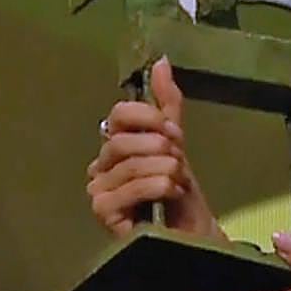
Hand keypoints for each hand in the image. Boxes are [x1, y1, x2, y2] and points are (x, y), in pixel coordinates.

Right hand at [86, 56, 221, 237]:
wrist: (192, 229)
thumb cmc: (179, 188)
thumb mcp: (176, 139)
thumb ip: (166, 102)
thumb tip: (161, 61)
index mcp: (114, 145)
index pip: (119, 115)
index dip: (149, 118)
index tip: (173, 131)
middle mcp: (100, 166)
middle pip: (124, 140)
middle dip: (161, 148)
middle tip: (178, 162)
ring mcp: (99, 191)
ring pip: (133, 164)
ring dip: (167, 170)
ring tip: (177, 182)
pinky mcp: (104, 214)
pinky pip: (132, 187)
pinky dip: (159, 186)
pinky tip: (171, 194)